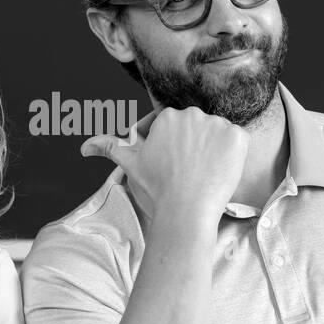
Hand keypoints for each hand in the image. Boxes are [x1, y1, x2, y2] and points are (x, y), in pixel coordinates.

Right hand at [80, 106, 248, 222]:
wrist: (186, 209)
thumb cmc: (157, 187)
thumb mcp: (131, 163)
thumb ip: (109, 147)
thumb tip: (85, 147)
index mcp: (168, 116)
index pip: (177, 127)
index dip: (175, 147)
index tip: (175, 165)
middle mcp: (192, 114)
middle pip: (198, 128)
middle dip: (194, 146)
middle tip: (190, 171)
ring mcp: (217, 124)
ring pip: (217, 134)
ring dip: (214, 149)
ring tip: (204, 172)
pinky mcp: (238, 137)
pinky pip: (238, 141)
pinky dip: (233, 154)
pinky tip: (220, 170)